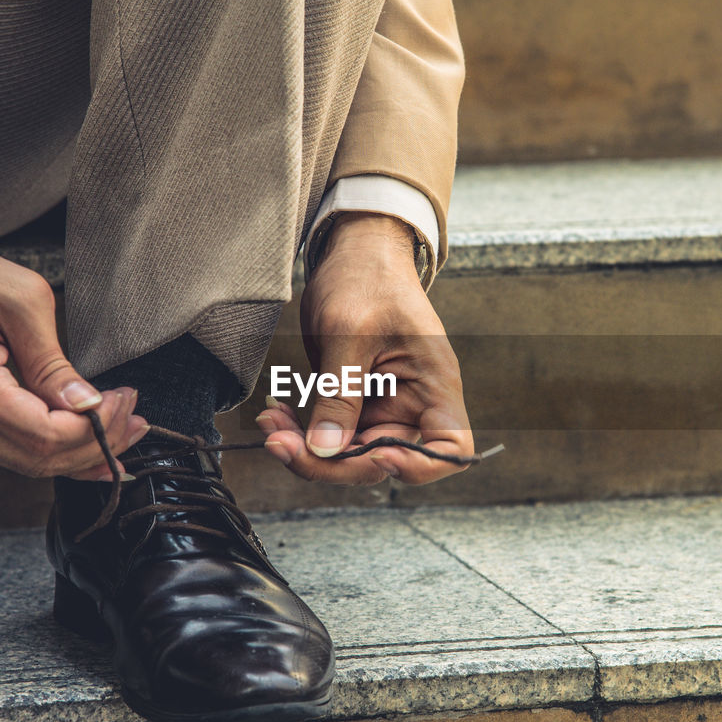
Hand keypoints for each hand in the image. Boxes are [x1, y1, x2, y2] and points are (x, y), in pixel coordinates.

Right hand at [0, 197, 147, 479]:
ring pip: (23, 461)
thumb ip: (53, 361)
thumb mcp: (18, 299)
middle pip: (37, 459)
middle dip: (95, 447)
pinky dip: (49, 448)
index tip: (124, 401)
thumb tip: (87, 403)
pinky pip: (6, 447)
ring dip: (77, 453)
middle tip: (134, 422)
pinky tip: (83, 440)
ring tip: (120, 432)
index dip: (94, 428)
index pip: (45, 435)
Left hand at [256, 213, 472, 484]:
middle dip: (331, 462)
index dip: (419, 467)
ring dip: (306, 450)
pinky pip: (329, 435)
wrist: (354, 254)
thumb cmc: (367, 280)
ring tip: (271, 424)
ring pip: (348, 454)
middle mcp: (413, 405)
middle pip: (383, 462)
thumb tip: (326, 448)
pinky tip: (275, 415)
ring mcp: (382, 408)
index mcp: (433, 385)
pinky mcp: (354, 405)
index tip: (378, 456)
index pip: (450, 448)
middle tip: (281, 444)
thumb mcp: (350, 335)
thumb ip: (341, 395)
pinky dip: (300, 433)